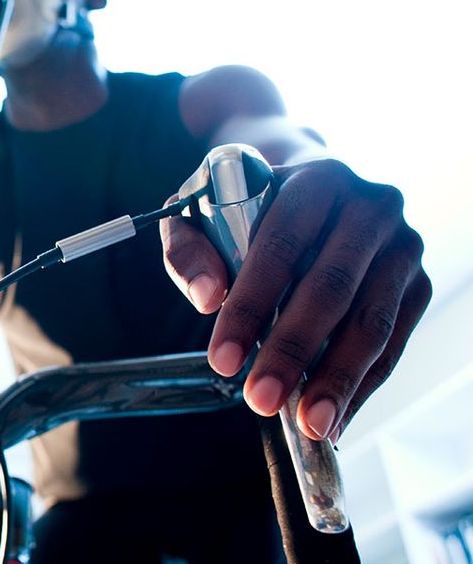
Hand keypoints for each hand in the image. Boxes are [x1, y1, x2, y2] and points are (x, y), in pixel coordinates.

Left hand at [161, 158, 430, 440]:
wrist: (308, 187)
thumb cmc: (247, 204)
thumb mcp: (200, 209)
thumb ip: (188, 247)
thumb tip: (206, 297)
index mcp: (316, 180)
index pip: (281, 247)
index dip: (250, 307)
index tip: (223, 361)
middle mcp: (370, 207)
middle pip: (331, 289)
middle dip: (293, 352)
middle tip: (260, 400)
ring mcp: (402, 247)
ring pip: (372, 322)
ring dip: (337, 379)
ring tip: (306, 424)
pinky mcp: (417, 283)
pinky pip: (393, 343)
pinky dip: (362, 385)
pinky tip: (333, 417)